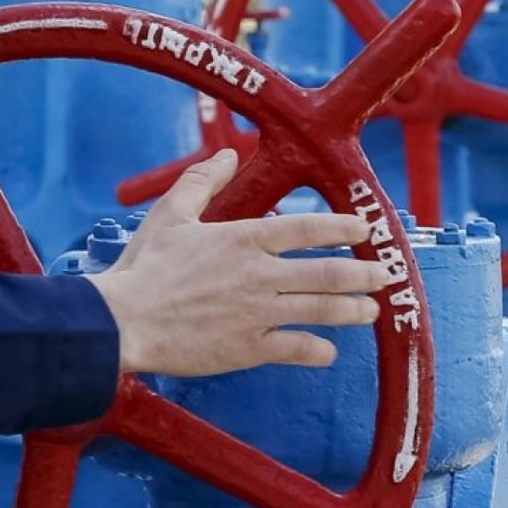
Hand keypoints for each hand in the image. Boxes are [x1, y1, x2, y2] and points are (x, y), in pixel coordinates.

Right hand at [89, 149, 386, 376]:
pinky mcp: (248, 349)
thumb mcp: (170, 214)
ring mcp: (257, 313)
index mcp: (243, 237)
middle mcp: (259, 273)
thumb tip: (225, 156)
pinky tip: (328, 351)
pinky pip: (295, 349)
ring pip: (321, 310)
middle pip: (328, 271)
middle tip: (385, 275)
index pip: (307, 227)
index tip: (365, 227)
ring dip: (353, 310)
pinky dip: (317, 350)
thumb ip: (201, 182)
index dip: (343, 226)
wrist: (123, 323)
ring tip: (372, 310)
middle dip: (364, 273)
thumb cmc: (144, 268)